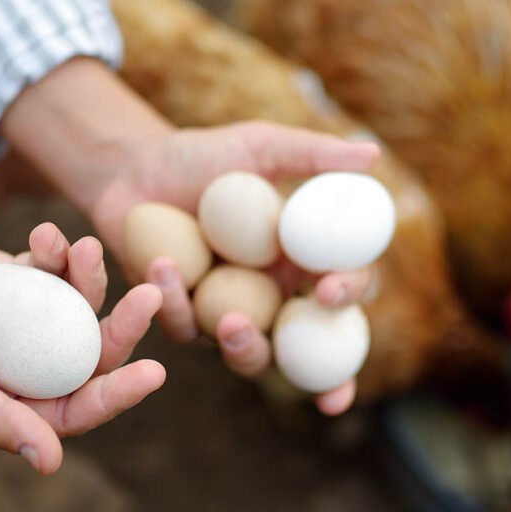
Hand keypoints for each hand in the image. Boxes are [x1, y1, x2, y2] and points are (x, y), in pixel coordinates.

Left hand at [0, 59, 378, 415]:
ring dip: (246, 351)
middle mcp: (273, 293)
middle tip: (291, 329)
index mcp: (301, 257)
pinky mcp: (185, 316)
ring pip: (251, 355)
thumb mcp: (258, 147)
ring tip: (231, 324)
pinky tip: (160, 265)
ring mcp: (229, 310)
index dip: (348, 294)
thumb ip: (312, 155)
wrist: (136, 169)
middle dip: (307, 364)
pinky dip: (175, 303)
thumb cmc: (203, 156)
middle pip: (306, 345)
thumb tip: (374, 153)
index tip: (330, 290)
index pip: (343, 284)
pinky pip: (187, 327)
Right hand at [0, 219, 164, 473]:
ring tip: (87, 250)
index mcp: (7, 400)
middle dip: (124, 327)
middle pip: (89, 352)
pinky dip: (57, 250)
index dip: (117, 395)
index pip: (74, 407)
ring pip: (79, 305)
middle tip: (150, 296)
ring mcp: (26, 318)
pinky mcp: (20, 277)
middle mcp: (24, 362)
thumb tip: (52, 461)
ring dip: (92, 278)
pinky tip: (46, 235)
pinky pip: (53, 266)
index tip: (154, 373)